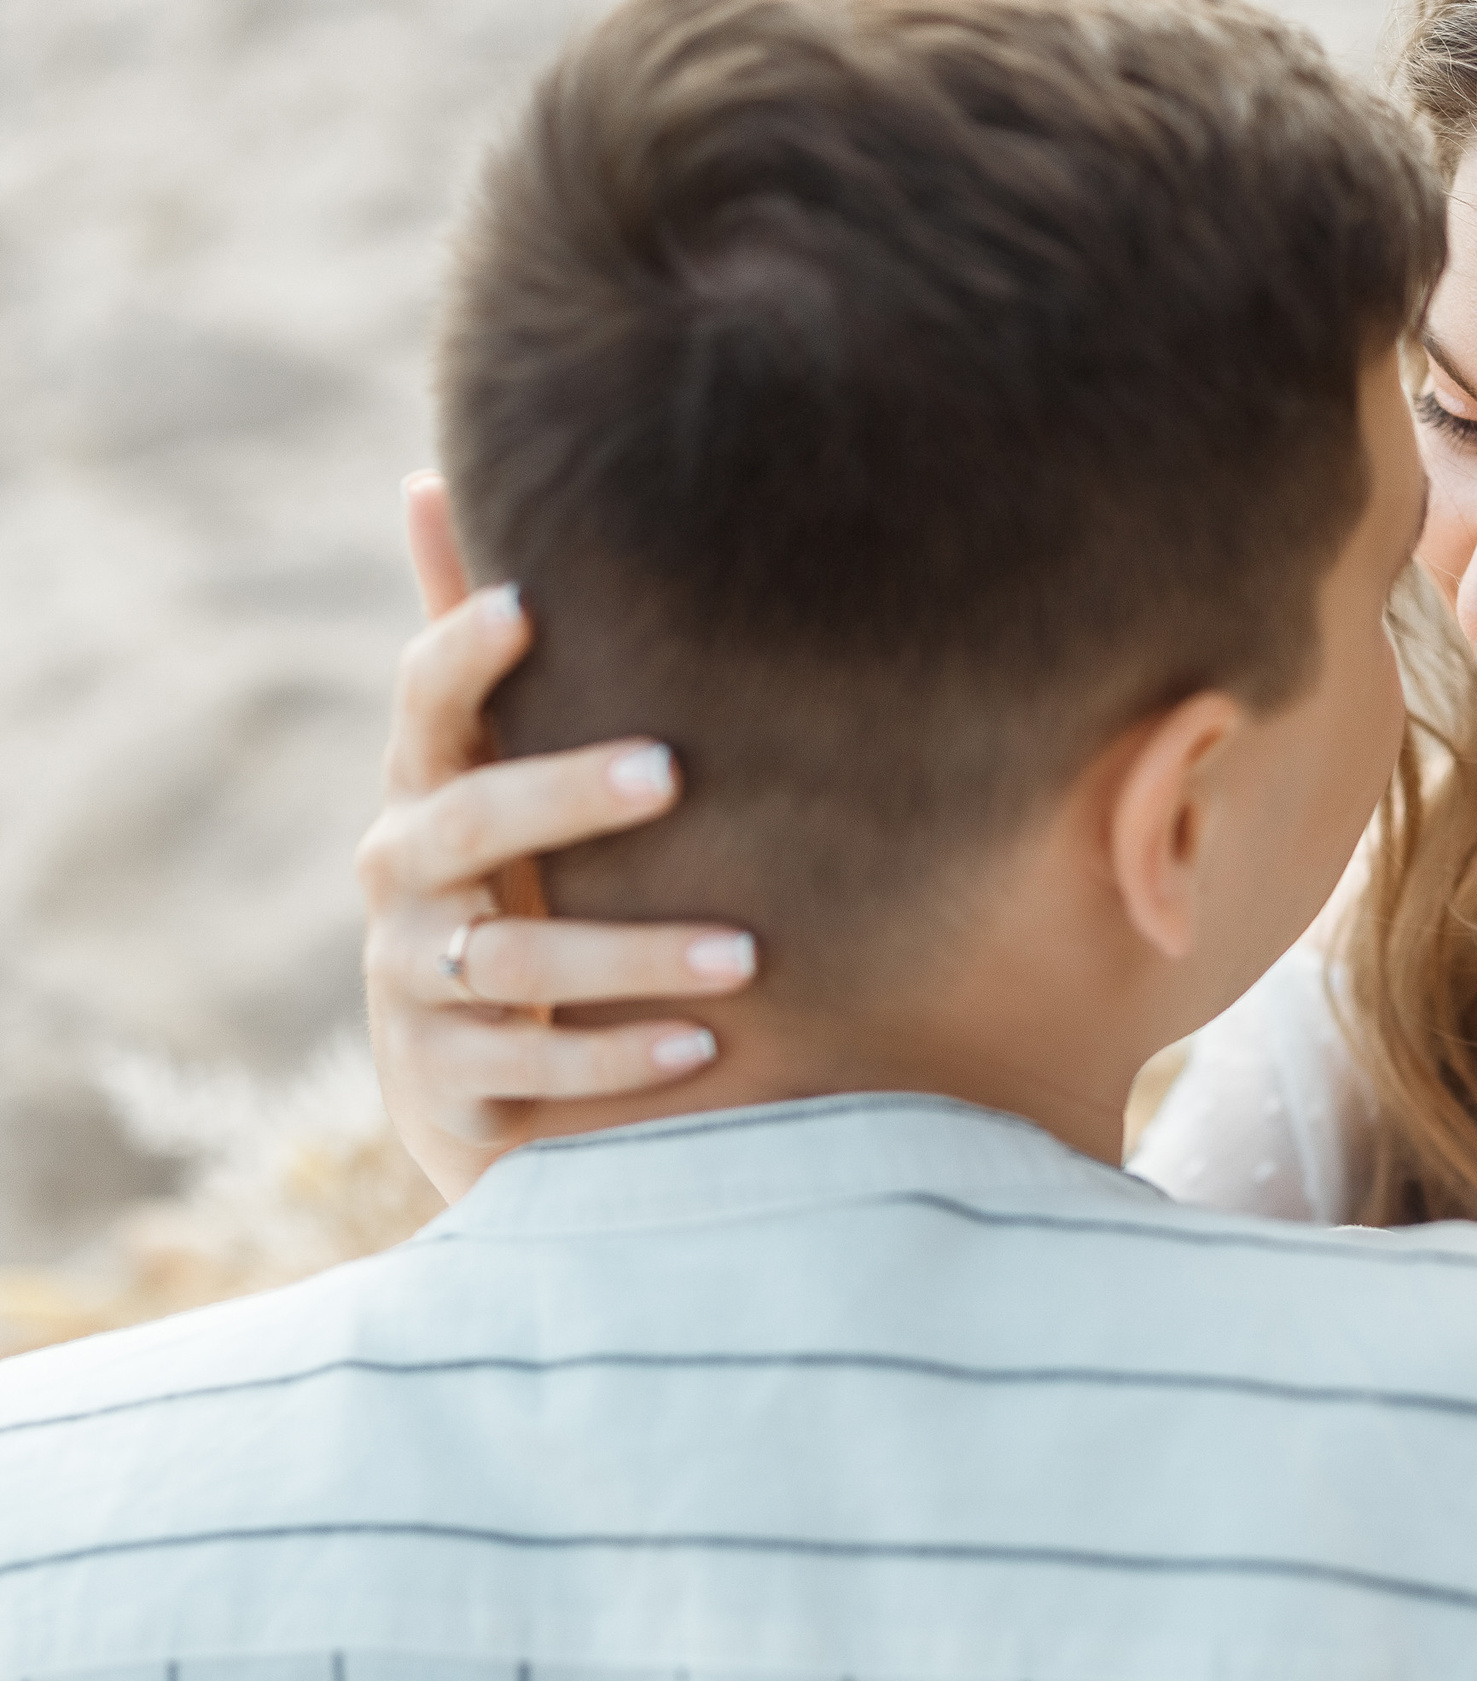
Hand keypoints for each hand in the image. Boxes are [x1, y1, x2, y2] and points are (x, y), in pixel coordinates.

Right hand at [357, 474, 761, 1200]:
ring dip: (636, 955)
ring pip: (515, 965)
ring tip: (748, 954)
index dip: (461, 652)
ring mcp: (412, 987)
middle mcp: (401, 879)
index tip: (528, 606)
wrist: (471, 1079)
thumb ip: (482, 656)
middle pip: (471, 823)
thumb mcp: (498, 777)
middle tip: (675, 772)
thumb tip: (433, 474)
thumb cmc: (512, 888)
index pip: (425, 704)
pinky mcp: (443, 1084)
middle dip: (568, 794)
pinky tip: (707, 1048)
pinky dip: (622, 1061)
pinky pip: (532, 1071)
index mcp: (425, 789)